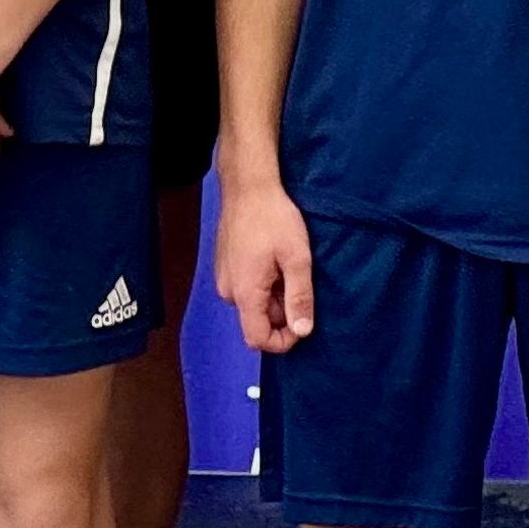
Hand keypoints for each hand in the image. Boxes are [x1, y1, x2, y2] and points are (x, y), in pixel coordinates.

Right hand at [218, 180, 319, 353]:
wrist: (248, 186)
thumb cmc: (273, 218)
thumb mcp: (297, 258)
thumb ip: (299, 297)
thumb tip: (303, 332)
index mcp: (244, 293)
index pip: (257, 339)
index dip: (283, 340)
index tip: (303, 322)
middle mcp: (229, 291)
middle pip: (258, 321)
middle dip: (283, 311)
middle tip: (300, 280)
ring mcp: (225, 278)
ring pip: (255, 303)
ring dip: (275, 294)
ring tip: (288, 265)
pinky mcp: (226, 266)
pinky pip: (248, 288)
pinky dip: (265, 282)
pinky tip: (276, 259)